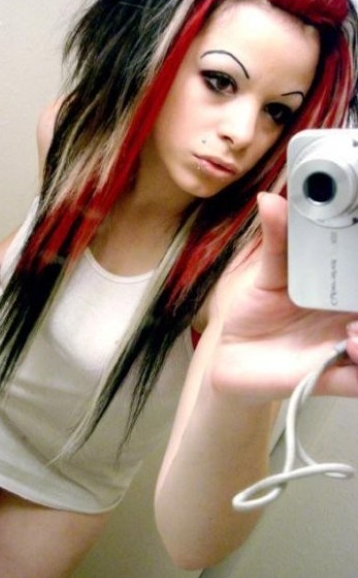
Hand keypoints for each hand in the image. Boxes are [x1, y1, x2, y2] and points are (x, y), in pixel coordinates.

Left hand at [210, 193, 357, 401]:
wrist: (232, 356)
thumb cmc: (256, 312)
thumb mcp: (267, 274)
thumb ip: (278, 241)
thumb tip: (270, 200)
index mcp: (342, 286)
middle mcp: (351, 315)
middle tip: (354, 311)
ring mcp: (347, 346)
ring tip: (352, 334)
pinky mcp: (334, 377)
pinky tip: (350, 351)